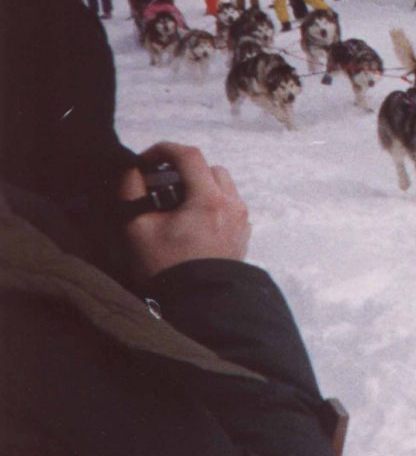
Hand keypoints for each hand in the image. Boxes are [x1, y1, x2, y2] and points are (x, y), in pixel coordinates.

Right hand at [119, 143, 249, 278]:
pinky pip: (230, 204)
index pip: (189, 156)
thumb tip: (134, 171)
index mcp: (209, 199)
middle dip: (182, 169)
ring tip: (175, 202)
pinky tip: (192, 219)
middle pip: (209, 168)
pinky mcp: (243, 234)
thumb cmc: (165, 268)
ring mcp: (241, 219)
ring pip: (223, 185)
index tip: (144, 161)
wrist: (196, 305)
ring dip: (199, 184)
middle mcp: (232, 204)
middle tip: (158, 182)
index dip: (163, 150)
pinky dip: (211, 201)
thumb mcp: (138, 228)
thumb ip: (132, 191)